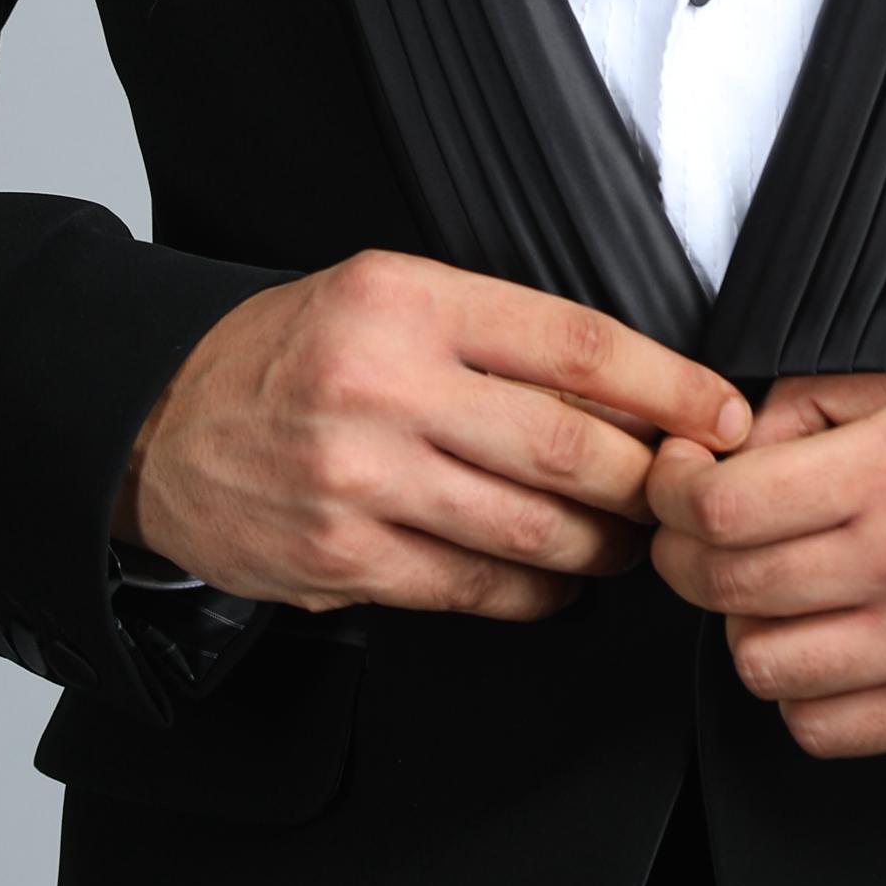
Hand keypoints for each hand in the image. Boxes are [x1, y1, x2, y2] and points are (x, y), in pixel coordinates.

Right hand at [119, 249, 750, 620]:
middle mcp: (383, 385)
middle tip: (682, 493)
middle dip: (650, 483)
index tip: (723, 416)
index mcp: (407, 300)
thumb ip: (497, 332)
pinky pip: (476, 587)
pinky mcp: (340, 558)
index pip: (578, 346)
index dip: (672, 389)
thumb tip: (637, 386)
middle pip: (571, 449)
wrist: (161, 423)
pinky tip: (555, 579)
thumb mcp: (387, 295)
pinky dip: (536, 590)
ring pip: (534, 529)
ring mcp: (359, 479)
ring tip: (625, 539)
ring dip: (604, 546)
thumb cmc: (295, 353)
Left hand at [646, 311, 885, 755]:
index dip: (676, 491)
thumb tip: (755, 424)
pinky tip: (826, 647)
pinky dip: (804, 697)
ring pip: (764, 666)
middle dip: (690, 553)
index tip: (683, 477)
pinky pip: (828, 731)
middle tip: (707, 528)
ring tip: (774, 587)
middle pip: (725, 587)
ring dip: (748, 625)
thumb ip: (844, 378)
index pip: (723, 506)